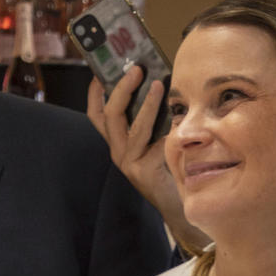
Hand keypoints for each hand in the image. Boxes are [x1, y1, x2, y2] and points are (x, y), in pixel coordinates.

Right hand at [88, 67, 209, 254]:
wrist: (177, 205)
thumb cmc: (169, 168)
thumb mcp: (155, 140)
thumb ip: (153, 120)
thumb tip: (160, 83)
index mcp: (117, 142)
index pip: (97, 115)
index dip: (95, 92)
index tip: (99, 70)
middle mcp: (118, 152)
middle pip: (110, 116)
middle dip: (122, 89)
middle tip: (137, 70)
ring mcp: (129, 163)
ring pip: (134, 129)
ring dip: (146, 104)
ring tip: (159, 85)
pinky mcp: (144, 172)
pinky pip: (156, 145)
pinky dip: (168, 128)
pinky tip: (180, 116)